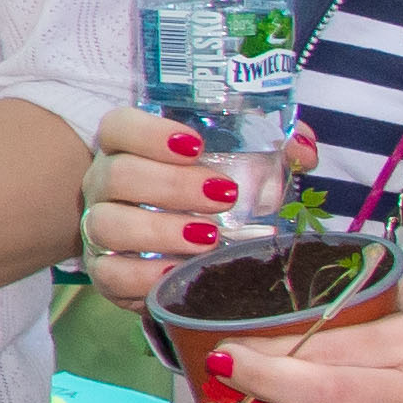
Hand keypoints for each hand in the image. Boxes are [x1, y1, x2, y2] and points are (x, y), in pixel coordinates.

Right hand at [80, 102, 261, 309]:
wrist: (184, 245)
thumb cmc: (208, 194)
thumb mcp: (241, 164)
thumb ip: (272, 148)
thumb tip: (303, 150)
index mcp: (129, 147)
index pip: (119, 126)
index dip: (149, 133)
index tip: (195, 145)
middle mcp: (105, 183)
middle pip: (117, 175)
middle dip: (172, 185)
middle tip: (223, 196)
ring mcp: (99, 228)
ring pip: (107, 224)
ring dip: (160, 231)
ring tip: (209, 238)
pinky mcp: (105, 271)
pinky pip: (109, 274)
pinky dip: (143, 276)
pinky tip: (179, 272)